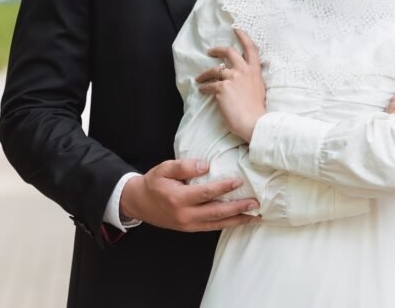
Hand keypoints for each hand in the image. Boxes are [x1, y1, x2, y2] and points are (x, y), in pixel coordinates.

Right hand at [120, 158, 259, 231]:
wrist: (139, 203)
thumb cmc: (153, 183)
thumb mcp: (163, 169)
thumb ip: (184, 166)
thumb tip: (205, 165)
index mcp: (178, 198)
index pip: (205, 193)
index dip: (223, 187)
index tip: (239, 181)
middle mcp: (185, 215)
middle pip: (216, 212)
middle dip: (238, 208)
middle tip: (255, 203)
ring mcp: (188, 225)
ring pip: (217, 224)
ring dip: (237, 220)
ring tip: (255, 216)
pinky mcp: (190, 228)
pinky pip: (212, 227)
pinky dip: (227, 224)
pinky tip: (239, 220)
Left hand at [195, 28, 265, 141]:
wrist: (254, 122)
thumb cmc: (257, 109)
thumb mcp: (259, 88)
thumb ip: (251, 78)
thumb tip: (244, 75)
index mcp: (255, 71)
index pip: (250, 48)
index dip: (243, 36)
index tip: (236, 28)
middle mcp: (244, 70)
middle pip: (229, 52)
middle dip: (217, 50)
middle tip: (209, 51)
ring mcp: (233, 78)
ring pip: (215, 70)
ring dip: (205, 74)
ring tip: (199, 79)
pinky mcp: (222, 88)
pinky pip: (209, 85)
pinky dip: (204, 88)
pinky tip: (202, 90)